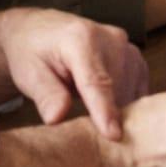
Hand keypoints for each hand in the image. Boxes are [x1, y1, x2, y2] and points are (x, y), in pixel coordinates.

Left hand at [0, 9, 148, 138]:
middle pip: (117, 91)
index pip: (97, 82)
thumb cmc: (31, 52)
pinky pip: (137, 91)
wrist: (39, 30)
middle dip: (103, 115)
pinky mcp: (135, 58)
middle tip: (79, 121)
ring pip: (130, 94)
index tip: (113, 135)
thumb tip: (57, 117)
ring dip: (114, 109)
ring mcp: (126, 47)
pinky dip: (123, 102)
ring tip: (85, 102)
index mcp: (80, 39)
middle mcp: (110, 38)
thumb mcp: (28, 73)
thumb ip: (46, 95)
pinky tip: (103, 101)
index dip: (105, 110)